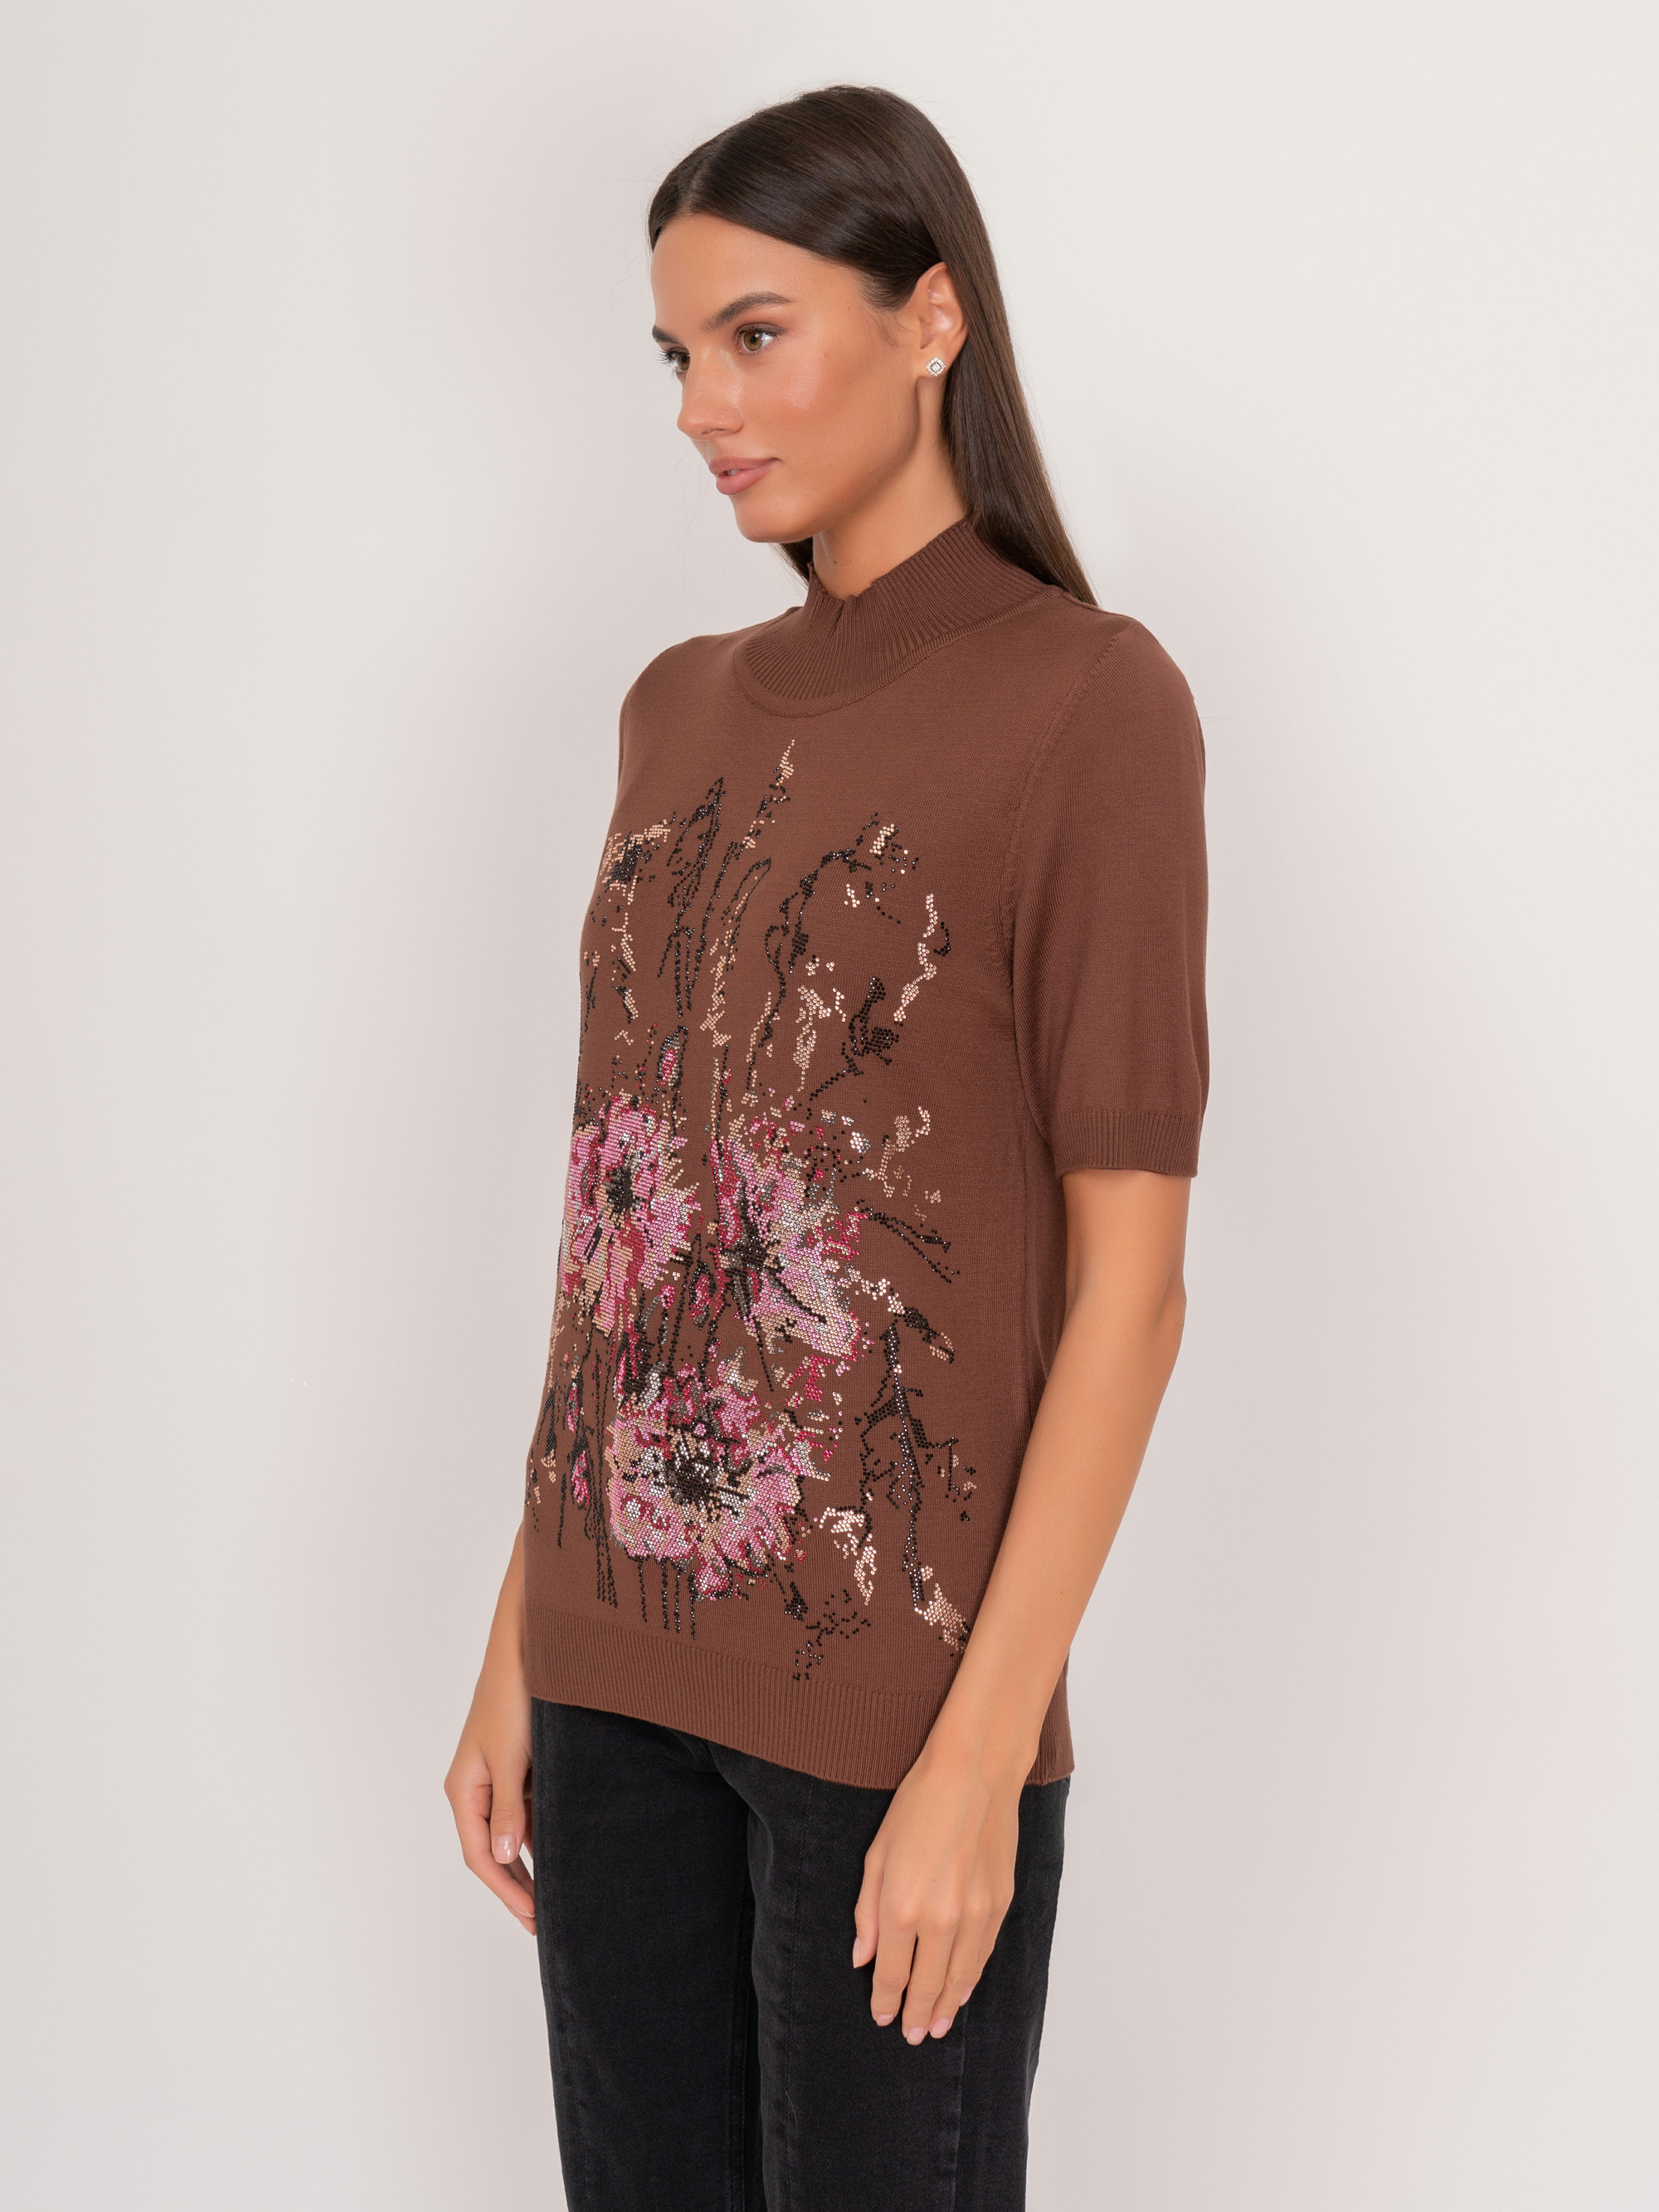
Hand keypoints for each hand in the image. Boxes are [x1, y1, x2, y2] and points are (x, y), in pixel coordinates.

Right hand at [443, 1531, 535, 1932]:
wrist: (526, 1646)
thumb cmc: (514, 1697)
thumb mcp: (513, 1759)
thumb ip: (508, 1810)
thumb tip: (505, 1858)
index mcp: (464, 1789)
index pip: (482, 1856)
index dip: (507, 1891)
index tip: (534, 1919)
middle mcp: (475, 1786)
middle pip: (493, 1850)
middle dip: (516, 1886)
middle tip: (544, 1921)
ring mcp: (496, 1775)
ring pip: (510, 1831)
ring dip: (529, 1861)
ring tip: (555, 1895)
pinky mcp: (516, 1762)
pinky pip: (524, 1809)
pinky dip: (539, 1832)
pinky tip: (561, 1849)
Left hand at [851, 1729, 1023, 2041]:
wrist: (973, 1775)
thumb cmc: (917, 1807)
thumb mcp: (876, 1855)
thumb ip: (866, 1912)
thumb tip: (862, 1958)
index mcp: (902, 1908)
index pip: (891, 1974)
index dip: (885, 2001)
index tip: (881, 2017)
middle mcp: (941, 1920)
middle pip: (926, 1985)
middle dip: (916, 2014)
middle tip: (911, 2035)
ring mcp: (976, 1915)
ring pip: (959, 1978)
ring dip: (946, 2006)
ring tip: (936, 2026)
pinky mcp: (1000, 1904)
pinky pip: (983, 1955)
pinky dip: (971, 1978)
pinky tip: (961, 1990)